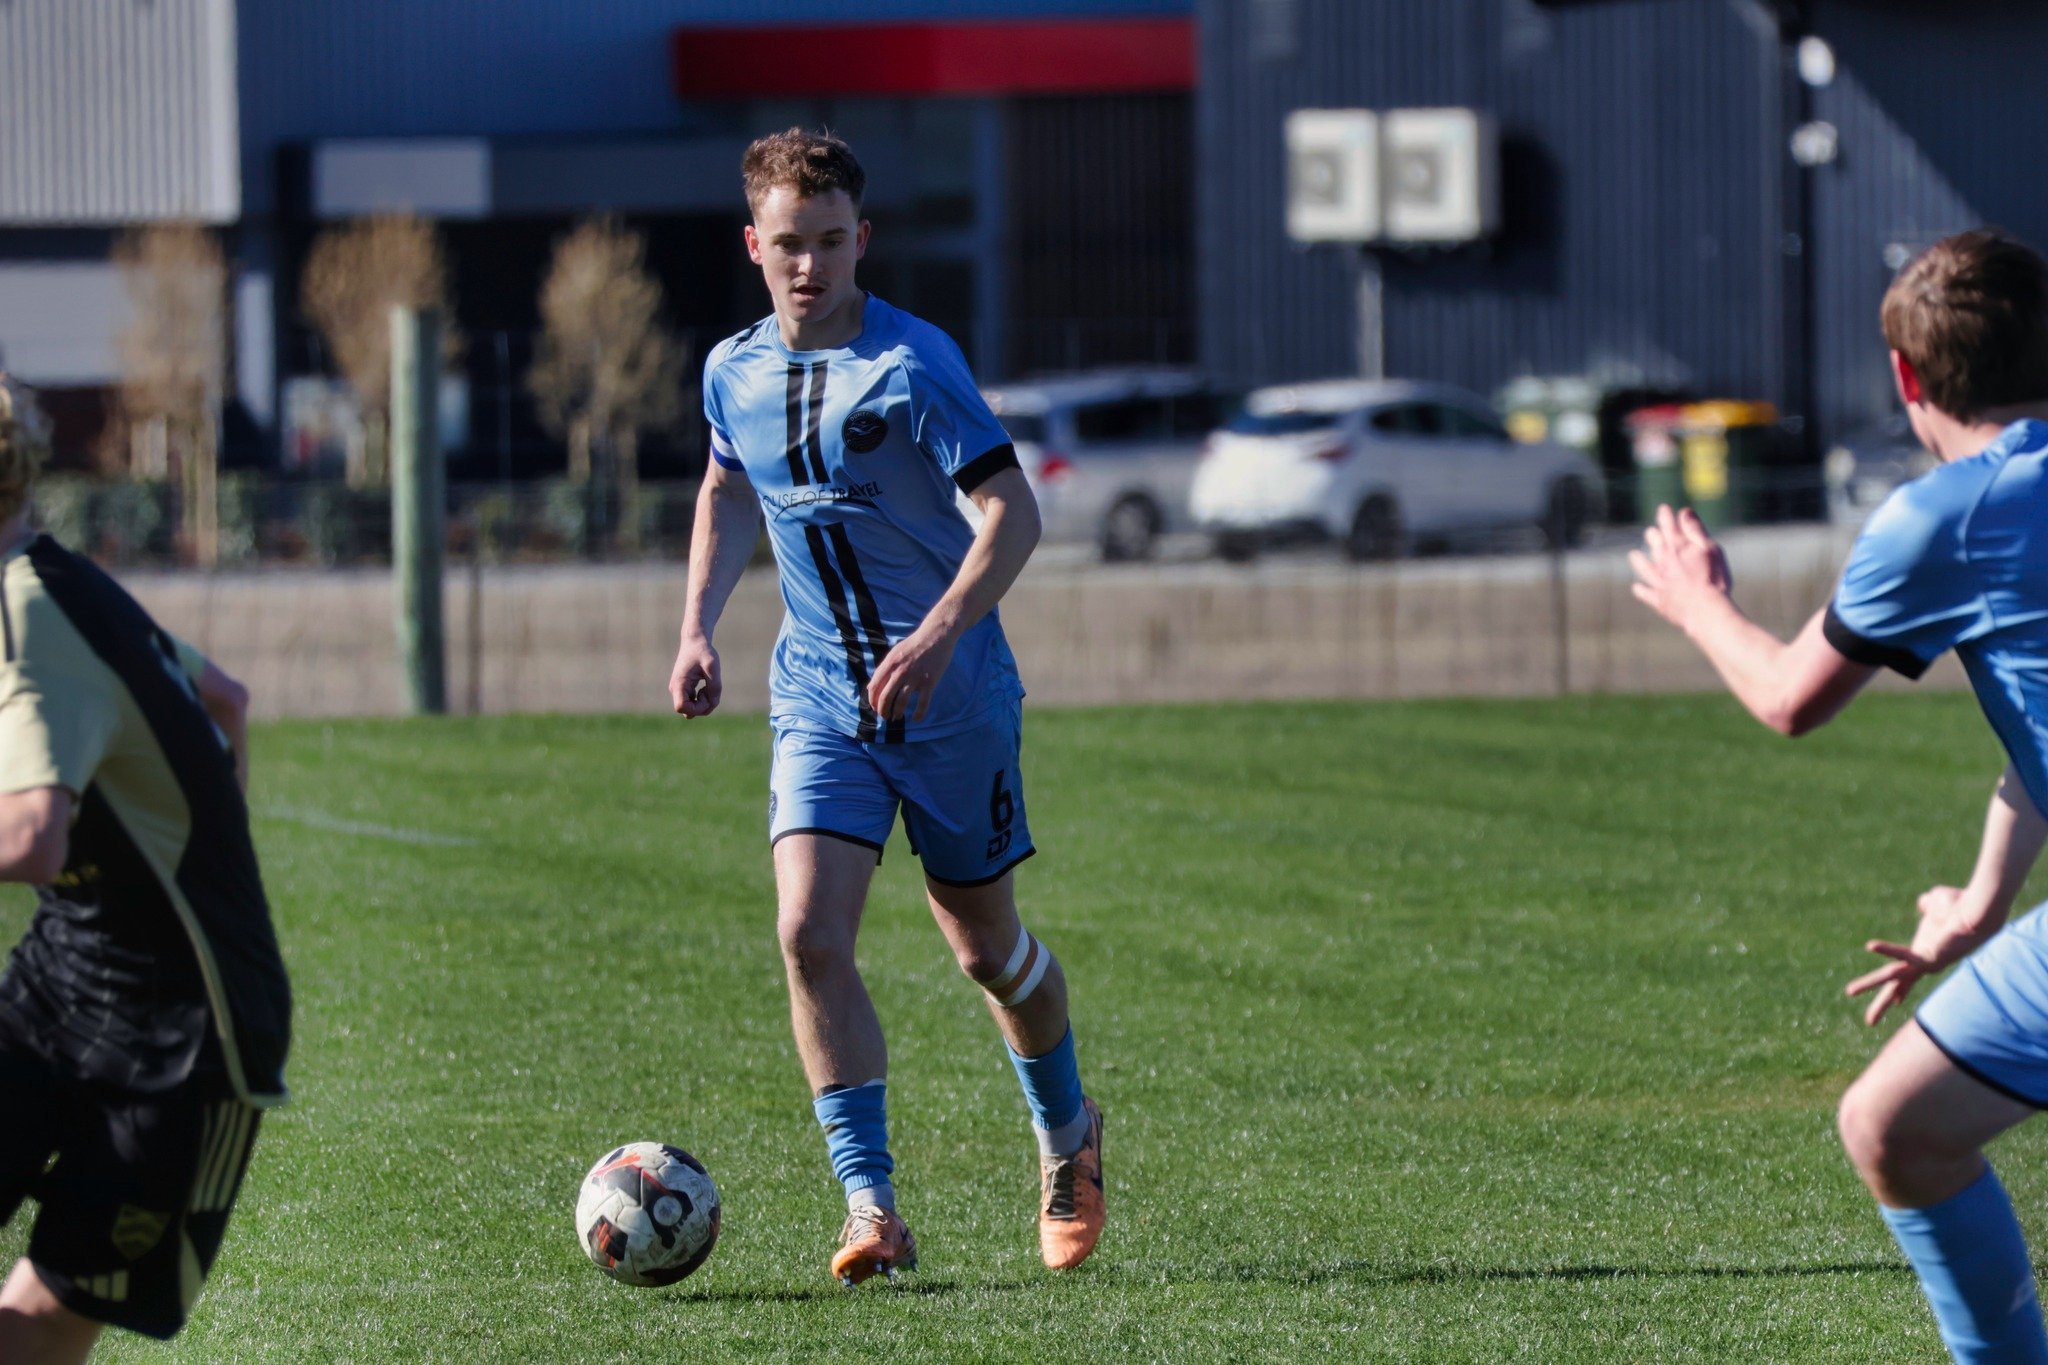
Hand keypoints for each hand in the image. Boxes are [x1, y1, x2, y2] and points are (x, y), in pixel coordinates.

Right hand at [669, 636, 720, 717]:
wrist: (695, 641)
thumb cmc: (703, 652)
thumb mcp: (712, 667)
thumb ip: (715, 687)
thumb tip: (713, 703)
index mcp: (679, 684)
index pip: (682, 708)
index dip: (697, 707)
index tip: (707, 693)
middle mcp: (675, 689)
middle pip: (688, 712)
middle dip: (703, 706)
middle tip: (710, 689)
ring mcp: (679, 690)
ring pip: (691, 709)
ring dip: (704, 703)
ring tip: (708, 686)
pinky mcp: (684, 689)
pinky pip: (693, 703)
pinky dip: (702, 699)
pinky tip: (706, 686)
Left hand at [866, 622, 958, 722]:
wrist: (936, 635)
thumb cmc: (914, 645)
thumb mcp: (894, 653)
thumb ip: (883, 669)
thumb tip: (871, 688)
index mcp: (890, 663)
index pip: (875, 687)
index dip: (873, 701)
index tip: (875, 708)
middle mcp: (900, 671)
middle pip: (886, 697)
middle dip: (883, 710)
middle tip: (885, 716)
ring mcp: (915, 677)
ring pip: (901, 702)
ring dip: (897, 713)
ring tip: (896, 717)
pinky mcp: (929, 682)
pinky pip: (922, 703)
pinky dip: (918, 714)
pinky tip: (915, 719)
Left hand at [1629, 504, 1732, 634]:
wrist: (1705, 610)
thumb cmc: (1714, 578)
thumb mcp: (1710, 549)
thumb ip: (1695, 530)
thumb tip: (1683, 512)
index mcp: (1678, 548)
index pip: (1669, 526)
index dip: (1666, 516)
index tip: (1663, 508)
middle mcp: (1664, 562)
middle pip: (1655, 545)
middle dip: (1653, 536)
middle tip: (1651, 532)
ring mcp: (1659, 582)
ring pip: (1644, 567)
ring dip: (1639, 560)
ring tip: (1633, 555)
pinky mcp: (1659, 600)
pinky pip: (1646, 593)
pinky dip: (1641, 589)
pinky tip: (1637, 588)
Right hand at [1845, 884, 1999, 1025]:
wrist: (1979, 909)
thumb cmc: (1963, 905)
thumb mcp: (1938, 904)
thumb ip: (1928, 905)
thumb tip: (1925, 903)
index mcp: (1925, 951)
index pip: (1909, 973)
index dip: (1900, 988)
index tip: (1895, 1002)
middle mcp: (1925, 962)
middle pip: (1898, 985)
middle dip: (1881, 1003)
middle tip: (1869, 1022)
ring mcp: (1927, 963)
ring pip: (1893, 977)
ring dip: (1870, 984)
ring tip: (1849, 991)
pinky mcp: (1930, 957)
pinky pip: (1904, 956)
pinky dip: (1888, 951)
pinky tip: (1870, 946)